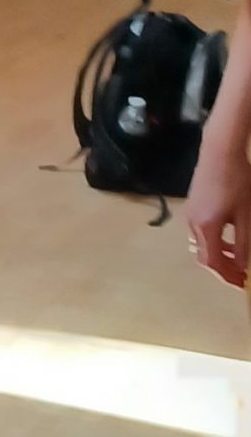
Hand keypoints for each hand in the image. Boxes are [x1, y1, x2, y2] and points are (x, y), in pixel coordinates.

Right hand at [185, 136, 249, 286]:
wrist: (220, 152)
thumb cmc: (237, 181)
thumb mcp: (246, 215)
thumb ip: (243, 243)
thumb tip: (243, 266)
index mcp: (207, 227)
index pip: (213, 262)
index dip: (227, 276)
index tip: (242, 284)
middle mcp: (194, 224)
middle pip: (204, 256)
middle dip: (222, 269)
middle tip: (240, 275)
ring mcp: (191, 214)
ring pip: (202, 244)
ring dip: (219, 255)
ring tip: (238, 258)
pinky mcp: (193, 206)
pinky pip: (201, 232)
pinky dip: (215, 241)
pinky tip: (229, 236)